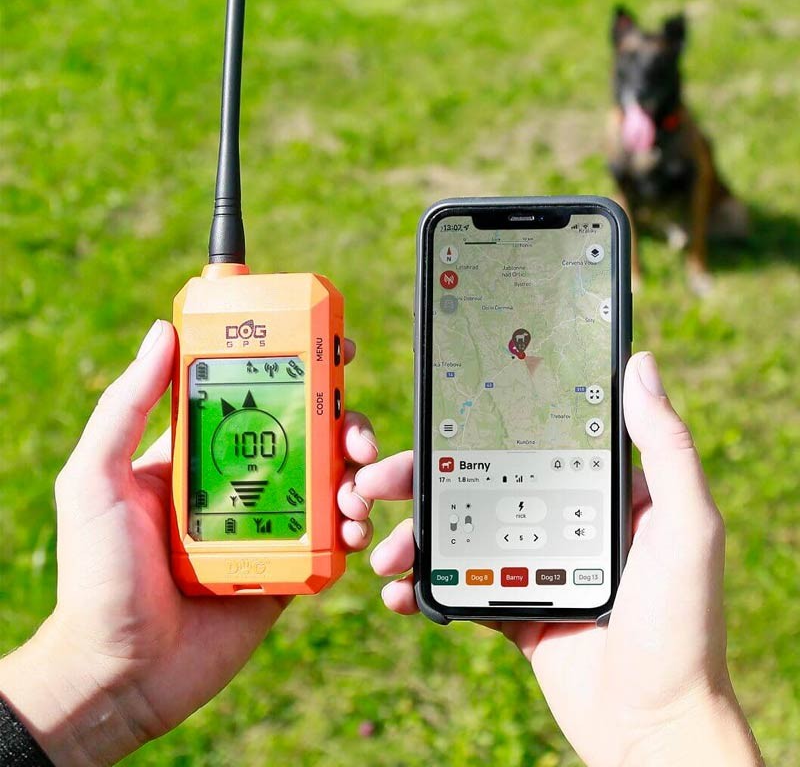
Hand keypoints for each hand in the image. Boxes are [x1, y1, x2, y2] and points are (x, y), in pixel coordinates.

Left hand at [0, 320, 378, 765]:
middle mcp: (240, 482)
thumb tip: (163, 332)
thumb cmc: (99, 574)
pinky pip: (334, 538)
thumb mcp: (98, 478)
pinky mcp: (289, 567)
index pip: (255, 396)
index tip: (328, 344)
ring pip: (329, 482)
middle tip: (355, 430)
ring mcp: (269, 524)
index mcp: (202, 453)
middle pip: (306, 435)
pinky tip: (356, 527)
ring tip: (358, 484)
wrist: (123, 672)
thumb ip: (127, 405)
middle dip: (341, 422)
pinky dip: (355, 527)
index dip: (294, 368)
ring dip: (356, 474)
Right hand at [358, 352, 762, 766]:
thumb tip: (640, 365)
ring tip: (382, 551)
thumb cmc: (681, 625)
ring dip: (410, 537)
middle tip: (371, 485)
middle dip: (417, 483)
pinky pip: (457, 589)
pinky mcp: (511, 609)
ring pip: (456, 535)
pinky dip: (422, 588)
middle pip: (475, 485)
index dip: (470, 430)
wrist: (654, 727)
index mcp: (593, 494)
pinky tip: (399, 594)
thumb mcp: (685, 525)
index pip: (523, 444)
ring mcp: (531, 566)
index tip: (426, 423)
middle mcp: (559, 521)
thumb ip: (664, 448)